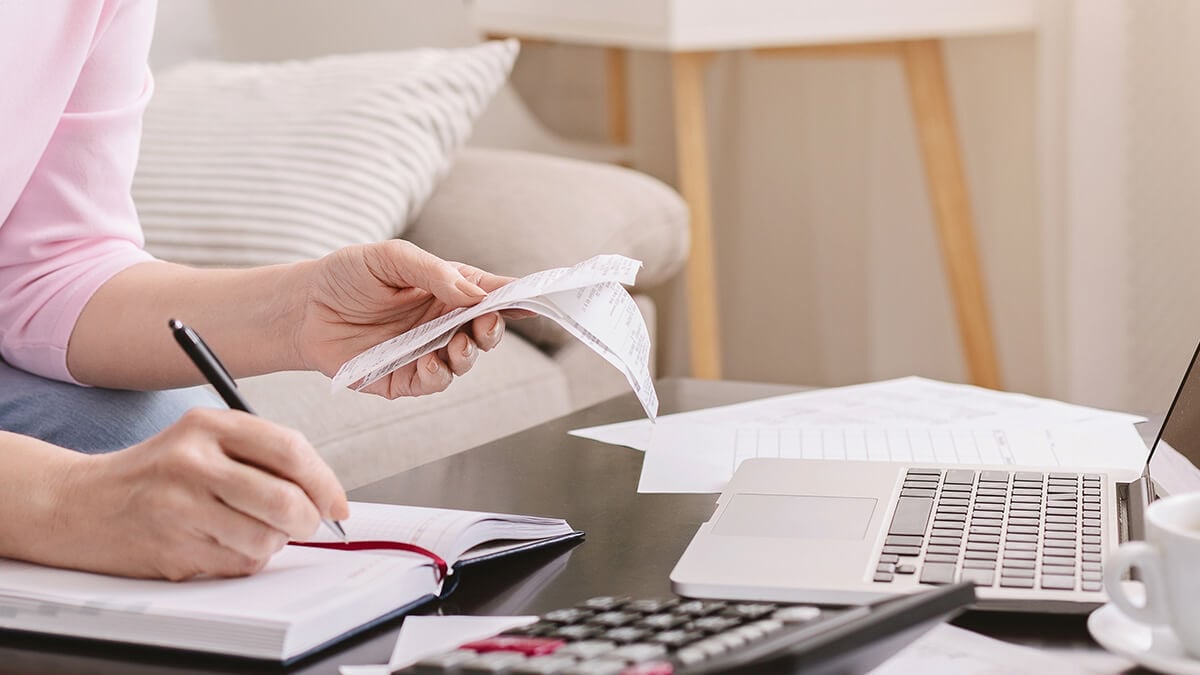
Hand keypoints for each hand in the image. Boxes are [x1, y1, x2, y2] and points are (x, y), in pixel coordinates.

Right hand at [49, 409, 347, 579]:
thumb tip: (326, 493)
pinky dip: (244, 559)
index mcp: (208, 425)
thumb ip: (263, 454)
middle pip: (285, 501)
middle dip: (307, 520)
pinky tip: (220, 542)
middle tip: (305, 522)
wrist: (79, 503)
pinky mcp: (172, 549)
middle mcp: (193, 463)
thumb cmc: (156, 472)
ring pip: (266, 539)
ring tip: (249, 528)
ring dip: (272, 542)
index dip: (325, 482)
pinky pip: (239, 564)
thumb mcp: (204, 438)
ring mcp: (180, 508)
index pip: (290, 450)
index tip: (337, 503)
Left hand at [295, 240, 516, 397]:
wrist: (302, 309)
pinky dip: (439, 376)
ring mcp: (427, 350)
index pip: (492, 293)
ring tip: (458, 346)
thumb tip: (474, 294)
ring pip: (466, 361)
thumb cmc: (346, 276)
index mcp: (448, 288)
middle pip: (487, 331)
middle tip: (485, 324)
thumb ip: (433, 273)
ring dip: (469, 355)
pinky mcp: (405, 378)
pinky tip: (430, 363)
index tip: (535, 301)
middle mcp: (443, 321)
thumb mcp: (390, 258)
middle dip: (493, 330)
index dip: (517, 298)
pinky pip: (434, 383)